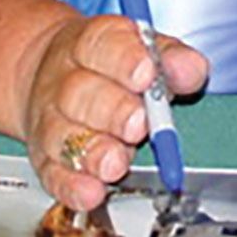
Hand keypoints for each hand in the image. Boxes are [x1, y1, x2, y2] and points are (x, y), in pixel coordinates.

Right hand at [18, 14, 207, 212]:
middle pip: (81, 94)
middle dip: (112, 111)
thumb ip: (171, 58)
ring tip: (117, 163)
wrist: (52, 75)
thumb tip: (191, 69)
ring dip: (92, 152)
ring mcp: (51, 120)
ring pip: (63, 135)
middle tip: (139, 124)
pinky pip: (54, 174)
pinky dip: (72, 186)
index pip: (102, 45)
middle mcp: (65, 81)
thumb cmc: (108, 64)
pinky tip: (92, 192)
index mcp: (89, 44)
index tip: (147, 74)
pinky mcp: (46, 157)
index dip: (124, 60)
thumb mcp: (142, 49)